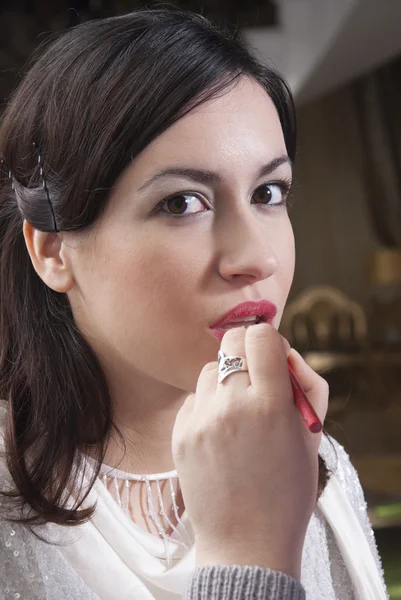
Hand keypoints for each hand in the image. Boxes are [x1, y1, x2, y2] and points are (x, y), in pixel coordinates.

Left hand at [172, 323, 327, 579]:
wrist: (247, 543)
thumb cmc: (288, 490)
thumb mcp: (311, 436)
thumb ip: (305, 385)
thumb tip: (283, 353)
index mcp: (271, 405)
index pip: (262, 336)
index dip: (270, 341)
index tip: (272, 357)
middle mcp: (232, 405)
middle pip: (232, 341)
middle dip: (246, 350)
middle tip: (255, 377)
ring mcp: (201, 419)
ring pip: (210, 369)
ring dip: (225, 380)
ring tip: (236, 414)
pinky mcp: (180, 434)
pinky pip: (193, 398)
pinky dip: (207, 406)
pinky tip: (219, 434)